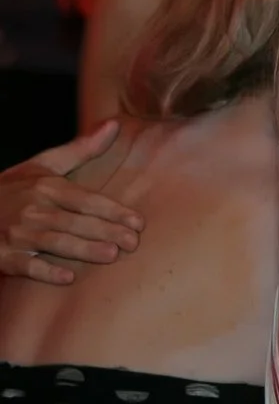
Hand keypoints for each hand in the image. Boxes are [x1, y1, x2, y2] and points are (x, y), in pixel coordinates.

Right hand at [1, 122, 141, 283]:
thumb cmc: (11, 189)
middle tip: (133, 243)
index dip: (113, 211)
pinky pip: (24, 264)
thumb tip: (114, 125)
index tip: (139, 222)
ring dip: (82, 249)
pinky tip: (67, 277)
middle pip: (74, 221)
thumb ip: (80, 150)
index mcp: (45, 187)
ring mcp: (15, 233)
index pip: (86, 200)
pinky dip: (44, 270)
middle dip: (105, 231)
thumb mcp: (41, 166)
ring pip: (53, 241)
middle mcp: (32, 208)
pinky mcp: (1, 255)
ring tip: (111, 255)